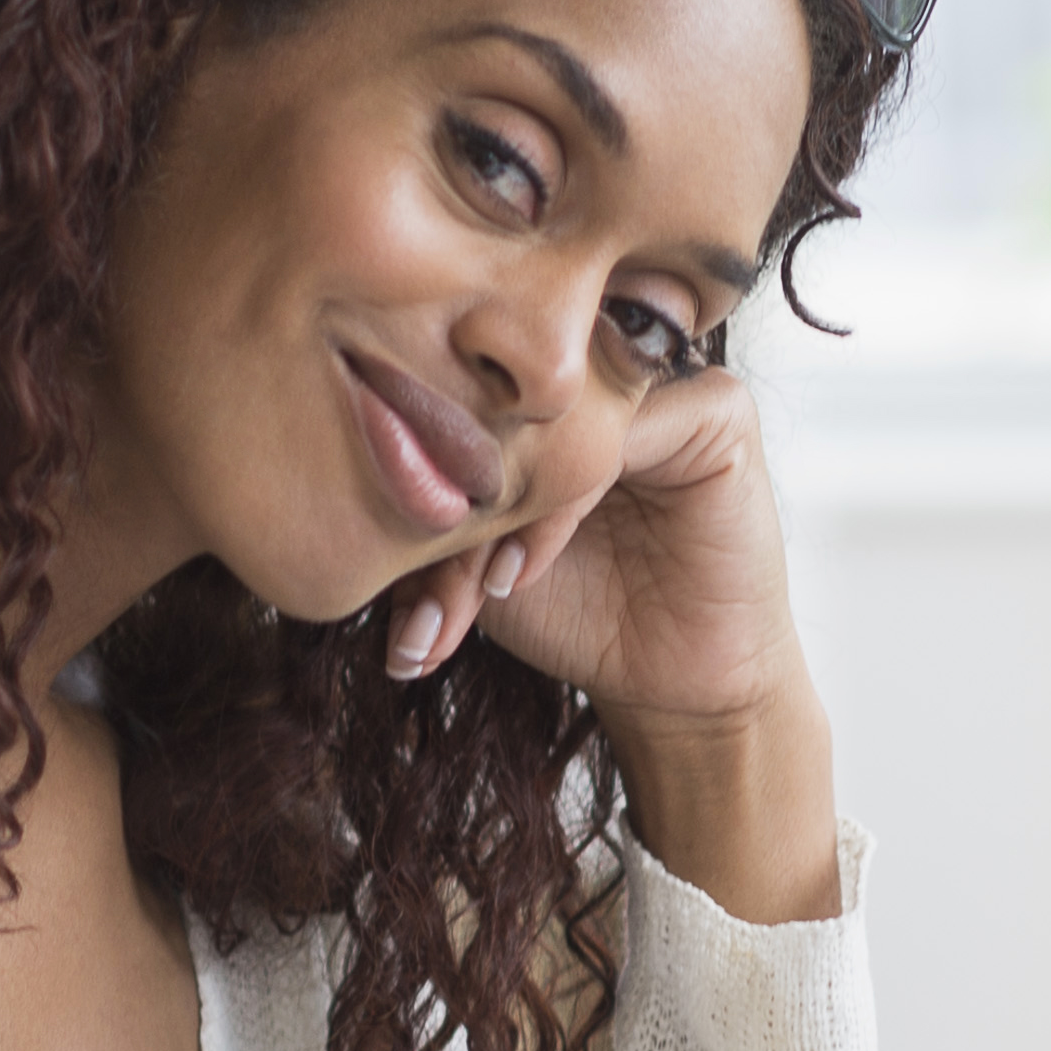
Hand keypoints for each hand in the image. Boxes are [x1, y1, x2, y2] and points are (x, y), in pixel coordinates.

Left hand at [379, 371, 841, 922]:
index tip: (389, 582)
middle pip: (503, 394)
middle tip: (423, 599)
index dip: (415, 470)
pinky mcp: (718, 410)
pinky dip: (561, 503)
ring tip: (477, 592)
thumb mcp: (471, 558)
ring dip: (498, 508)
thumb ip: (426, 502)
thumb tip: (331, 482)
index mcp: (546, 385)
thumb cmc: (574, 608)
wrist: (666, 681)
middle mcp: (602, 370)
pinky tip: (524, 572)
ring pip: (555, 412)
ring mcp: (663, 380)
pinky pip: (624, 430)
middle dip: (450, 501)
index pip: (465, 382)